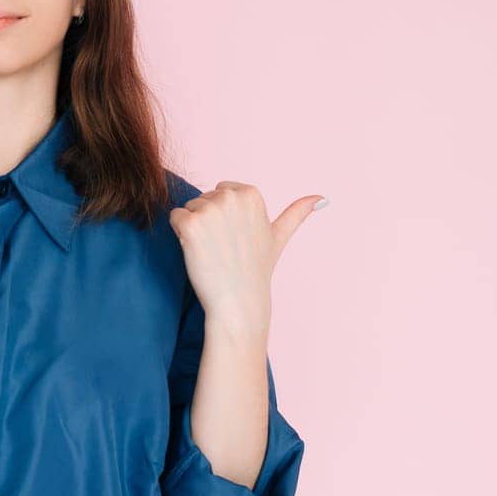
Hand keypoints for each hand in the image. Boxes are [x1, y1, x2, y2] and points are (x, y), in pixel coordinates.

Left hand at [168, 182, 323, 335]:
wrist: (238, 304)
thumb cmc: (256, 272)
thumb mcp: (278, 237)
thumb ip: (297, 213)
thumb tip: (322, 198)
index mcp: (251, 193)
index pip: (220, 191)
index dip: (224, 218)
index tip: (236, 238)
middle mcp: (231, 196)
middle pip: (203, 198)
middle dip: (209, 222)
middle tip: (224, 248)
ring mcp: (210, 209)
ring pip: (188, 208)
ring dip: (194, 229)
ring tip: (213, 252)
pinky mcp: (190, 223)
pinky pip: (174, 218)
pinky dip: (180, 235)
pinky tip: (197, 253)